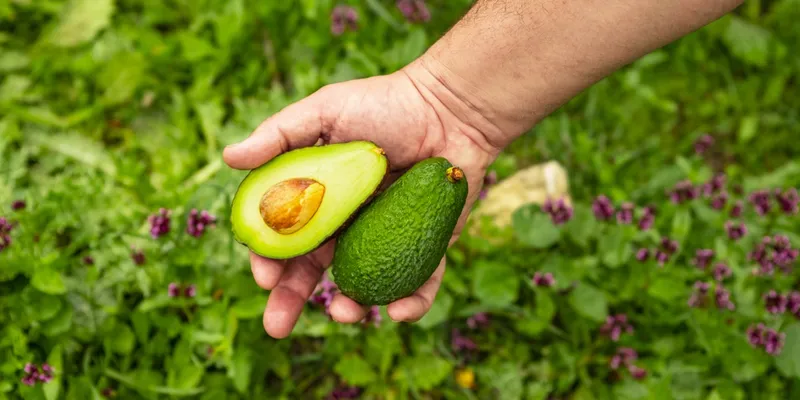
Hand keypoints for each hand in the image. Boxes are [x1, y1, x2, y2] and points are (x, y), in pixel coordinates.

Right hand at [222, 60, 500, 337]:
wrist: (450, 108)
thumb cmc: (386, 105)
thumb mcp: (325, 111)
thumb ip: (279, 134)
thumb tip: (229, 157)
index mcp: (319, 200)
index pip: (284, 237)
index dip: (269, 259)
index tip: (264, 275)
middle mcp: (348, 225)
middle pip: (312, 272)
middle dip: (291, 302)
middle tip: (277, 327)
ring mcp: (386, 239)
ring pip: (361, 285)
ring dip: (350, 306)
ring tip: (346, 313)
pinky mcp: (427, 246)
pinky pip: (418, 284)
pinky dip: (410, 302)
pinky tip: (397, 311)